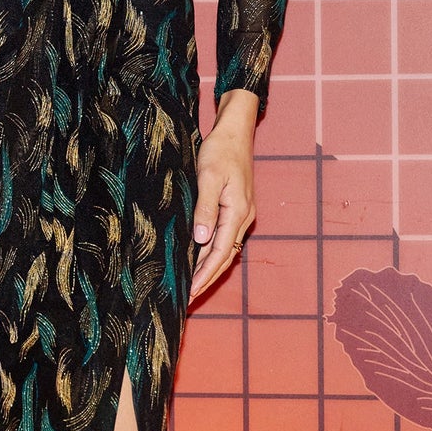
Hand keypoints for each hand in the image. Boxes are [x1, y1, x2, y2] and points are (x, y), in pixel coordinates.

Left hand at [189, 89, 257, 300]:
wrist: (235, 132)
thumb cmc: (219, 151)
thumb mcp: (207, 177)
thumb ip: (204, 209)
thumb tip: (201, 240)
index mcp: (237, 212)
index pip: (220, 253)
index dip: (205, 274)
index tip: (191, 292)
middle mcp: (242, 217)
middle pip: (225, 256)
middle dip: (207, 278)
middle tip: (189, 297)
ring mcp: (241, 213)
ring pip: (225, 248)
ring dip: (210, 267)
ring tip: (192, 285)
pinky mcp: (236, 208)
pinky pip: (224, 236)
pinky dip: (212, 252)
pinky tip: (199, 258)